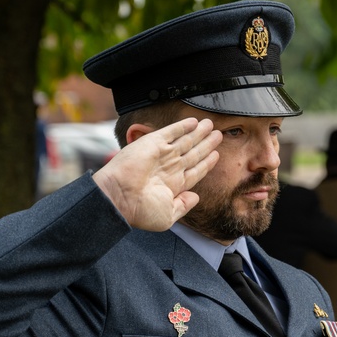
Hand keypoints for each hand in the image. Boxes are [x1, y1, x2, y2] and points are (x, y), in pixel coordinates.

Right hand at [92, 117, 221, 230]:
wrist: (119, 198)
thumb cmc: (141, 210)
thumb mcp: (168, 215)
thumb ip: (184, 206)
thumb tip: (196, 197)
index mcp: (173, 185)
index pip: (195, 170)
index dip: (206, 162)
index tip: (216, 154)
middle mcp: (169, 168)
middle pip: (194, 153)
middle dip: (206, 144)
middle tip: (218, 134)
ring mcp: (162, 155)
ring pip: (186, 141)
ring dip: (199, 133)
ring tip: (211, 125)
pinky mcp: (153, 143)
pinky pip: (171, 132)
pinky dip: (182, 126)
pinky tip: (194, 121)